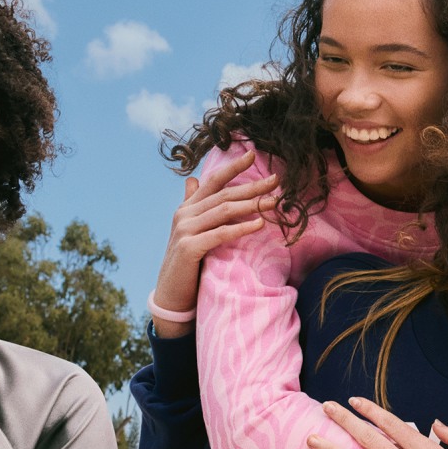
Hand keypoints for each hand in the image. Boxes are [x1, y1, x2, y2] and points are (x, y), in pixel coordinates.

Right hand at [152, 150, 278, 337]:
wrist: (171, 294)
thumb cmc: (188, 263)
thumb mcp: (191, 231)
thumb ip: (194, 206)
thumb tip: (192, 180)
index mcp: (187, 207)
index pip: (213, 180)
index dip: (233, 167)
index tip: (254, 154)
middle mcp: (185, 214)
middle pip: (224, 194)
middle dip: (252, 186)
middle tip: (276, 180)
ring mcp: (185, 229)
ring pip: (224, 210)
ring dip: (252, 204)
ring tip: (274, 201)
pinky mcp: (189, 247)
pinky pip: (220, 233)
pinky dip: (241, 228)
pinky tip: (259, 224)